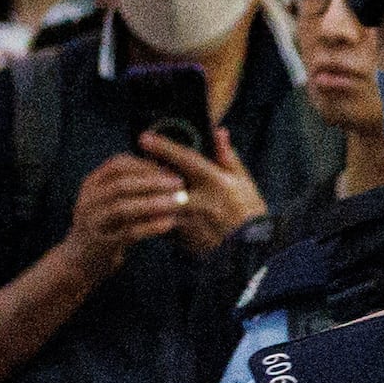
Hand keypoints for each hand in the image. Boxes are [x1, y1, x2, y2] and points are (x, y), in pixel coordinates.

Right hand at [59, 143, 192, 269]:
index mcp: (91, 184)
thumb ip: (127, 185)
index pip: (118, 165)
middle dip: (154, 181)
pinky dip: (151, 226)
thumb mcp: (108, 200)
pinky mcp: (101, 245)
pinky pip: (128, 233)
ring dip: (155, 203)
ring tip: (179, 201)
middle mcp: (88, 201)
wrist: (79, 262)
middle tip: (179, 183)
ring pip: (124, 208)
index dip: (145, 165)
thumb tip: (163, 168)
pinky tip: (169, 223)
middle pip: (122, 184)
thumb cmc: (104, 226)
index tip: (170, 168)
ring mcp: (92, 223)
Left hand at [143, 123, 270, 256]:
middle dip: (146, 172)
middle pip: (165, 183)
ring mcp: (190, 221)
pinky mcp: (184, 239)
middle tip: (130, 162)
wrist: (252, 250)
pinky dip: (153, 216)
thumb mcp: (244, 181)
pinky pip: (163, 224)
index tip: (144, 138)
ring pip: (160, 205)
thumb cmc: (250, 212)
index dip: (164, 147)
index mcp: (216, 183)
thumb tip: (218, 132)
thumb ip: (227, 156)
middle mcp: (200, 201)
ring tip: (133, 187)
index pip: (186, 160)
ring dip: (146, 196)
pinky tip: (144, 210)